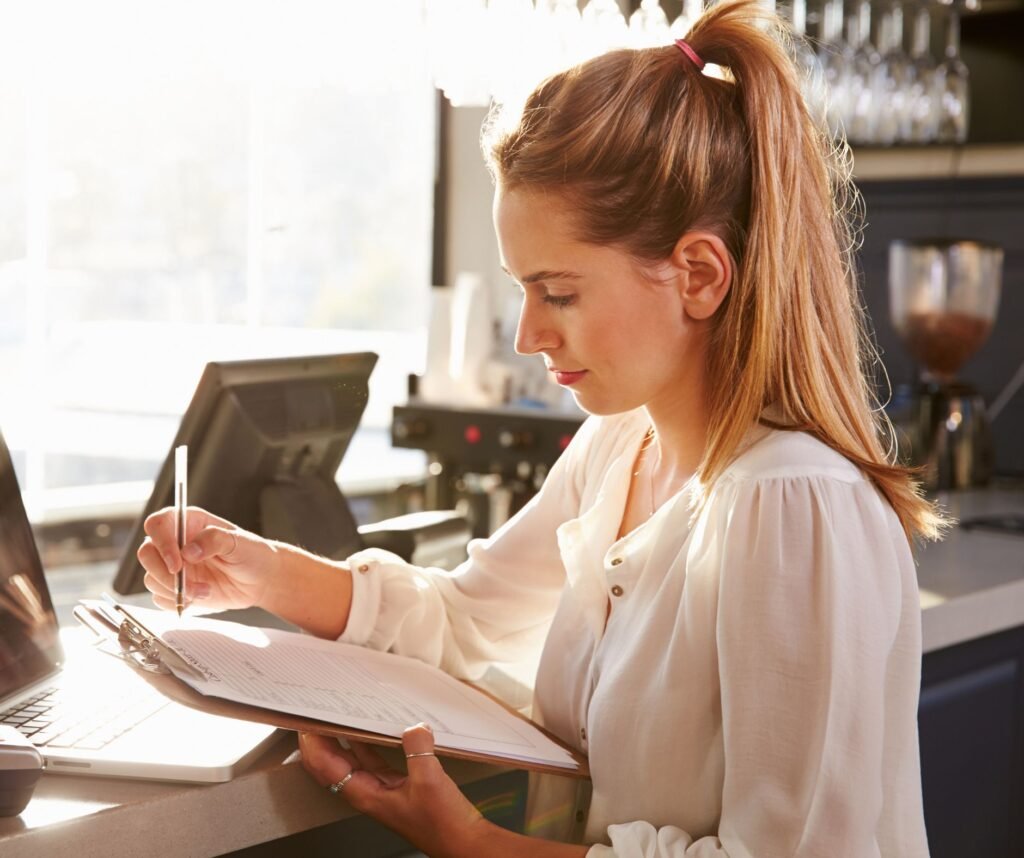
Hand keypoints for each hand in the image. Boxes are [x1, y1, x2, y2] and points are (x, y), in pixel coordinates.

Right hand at [137, 506, 277, 613]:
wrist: (261, 580)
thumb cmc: (252, 554)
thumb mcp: (238, 541)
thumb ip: (214, 540)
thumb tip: (189, 551)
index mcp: (188, 523)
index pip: (157, 524)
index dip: (161, 542)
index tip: (177, 562)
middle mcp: (175, 543)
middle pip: (146, 553)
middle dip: (163, 572)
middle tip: (187, 583)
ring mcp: (173, 566)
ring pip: (151, 578)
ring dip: (175, 590)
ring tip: (205, 591)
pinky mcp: (175, 587)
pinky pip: (160, 598)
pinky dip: (176, 602)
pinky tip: (201, 597)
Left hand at [299, 724, 492, 857]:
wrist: (461, 842)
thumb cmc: (442, 825)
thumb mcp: (429, 780)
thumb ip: (418, 749)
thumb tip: (413, 727)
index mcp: (365, 795)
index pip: (325, 766)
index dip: (312, 744)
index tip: (306, 722)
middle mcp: (368, 792)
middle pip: (332, 762)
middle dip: (321, 738)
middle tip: (317, 712)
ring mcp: (381, 788)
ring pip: (352, 759)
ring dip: (343, 738)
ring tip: (339, 714)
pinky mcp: (397, 785)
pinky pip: (374, 758)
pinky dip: (369, 742)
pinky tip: (373, 728)